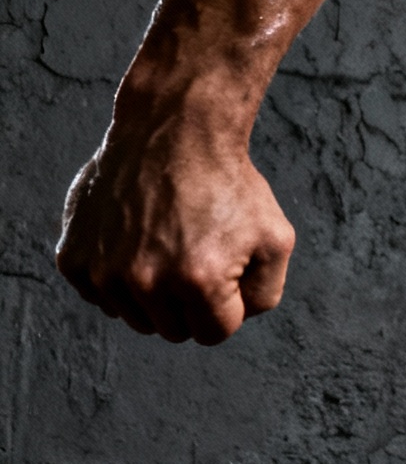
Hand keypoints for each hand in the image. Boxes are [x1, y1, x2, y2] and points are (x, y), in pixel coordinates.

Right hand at [57, 124, 295, 344]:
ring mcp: (103, 271)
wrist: (174, 130)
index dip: (227, 303)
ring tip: (167, 243)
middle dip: (191, 301)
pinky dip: (119, 277)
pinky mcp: (72, 258)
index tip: (226, 267)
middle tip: (197, 252)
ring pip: (135, 317)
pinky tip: (135, 240)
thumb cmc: (229, 184)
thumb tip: (234, 320)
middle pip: (172, 330)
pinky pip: (101, 296)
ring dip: (154, 291)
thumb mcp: (276, 238)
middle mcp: (144, 281)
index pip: (214, 333)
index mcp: (199, 281)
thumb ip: (264, 294)